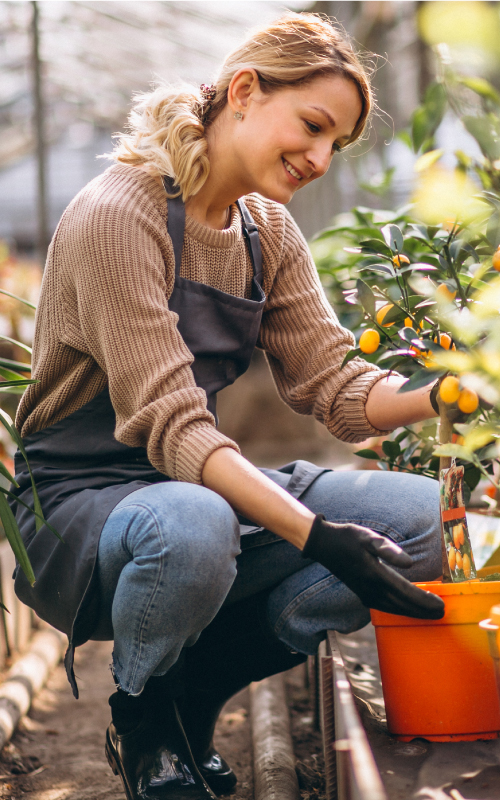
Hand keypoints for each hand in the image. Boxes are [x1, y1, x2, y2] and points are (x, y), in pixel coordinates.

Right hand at [302, 515, 444, 619]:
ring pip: (394, 609)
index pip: (406, 593)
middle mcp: (371, 589)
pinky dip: (400, 610)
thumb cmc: (347, 537)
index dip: (425, 601)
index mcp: (375, 575)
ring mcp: (365, 593)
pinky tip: (407, 609)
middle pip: (402, 605)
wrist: (323, 545)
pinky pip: (385, 607)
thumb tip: (409, 563)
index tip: (441, 606)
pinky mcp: (362, 594)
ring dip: (413, 613)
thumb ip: (388, 549)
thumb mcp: (368, 537)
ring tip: (430, 615)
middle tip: (442, 614)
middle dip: (423, 611)